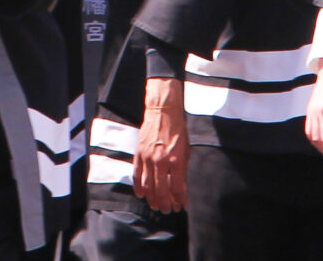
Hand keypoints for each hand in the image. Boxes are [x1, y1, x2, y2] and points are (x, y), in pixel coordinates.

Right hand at [133, 78, 188, 212]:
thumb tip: (181, 187)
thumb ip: (183, 169)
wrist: (163, 111)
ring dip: (152, 199)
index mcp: (176, 160)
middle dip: (165, 203)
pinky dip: (138, 186)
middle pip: (162, 190)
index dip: (179, 200)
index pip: (177, 188)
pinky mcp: (139, 153)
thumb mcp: (186, 150)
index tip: (180, 206)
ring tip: (156, 206)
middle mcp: (161, 161)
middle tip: (167, 210)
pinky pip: (137, 174)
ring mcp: (148, 157)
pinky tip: (141, 194)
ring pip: (148, 185)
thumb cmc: (178, 130)